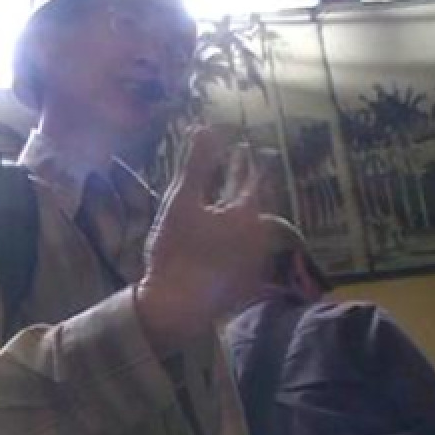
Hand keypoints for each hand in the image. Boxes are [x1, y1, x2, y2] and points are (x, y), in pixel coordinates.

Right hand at [135, 127, 300, 352]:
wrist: (177, 307)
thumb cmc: (177, 250)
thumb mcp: (182, 201)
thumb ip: (195, 163)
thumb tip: (204, 127)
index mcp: (247, 214)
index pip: (254, 177)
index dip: (248, 159)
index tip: (245, 145)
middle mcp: (258, 235)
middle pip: (255, 201)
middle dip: (244, 181)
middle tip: (239, 163)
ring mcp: (251, 260)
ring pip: (251, 226)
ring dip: (240, 208)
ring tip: (229, 197)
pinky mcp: (242, 279)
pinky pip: (244, 250)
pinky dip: (235, 236)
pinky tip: (221, 235)